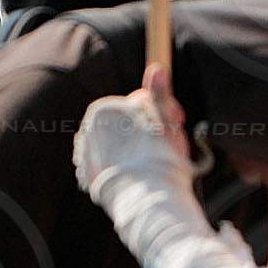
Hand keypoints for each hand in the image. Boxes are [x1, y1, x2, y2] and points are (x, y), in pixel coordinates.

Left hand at [74, 69, 191, 200]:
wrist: (145, 199)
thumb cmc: (159, 155)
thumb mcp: (163, 117)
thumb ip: (158, 92)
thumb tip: (156, 68)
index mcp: (102, 110)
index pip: (140, 103)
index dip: (165, 110)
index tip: (181, 122)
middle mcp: (88, 129)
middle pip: (130, 125)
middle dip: (152, 132)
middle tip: (172, 148)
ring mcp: (86, 154)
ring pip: (122, 145)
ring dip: (139, 150)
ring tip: (157, 163)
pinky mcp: (89, 177)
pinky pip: (112, 165)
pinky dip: (125, 167)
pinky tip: (141, 175)